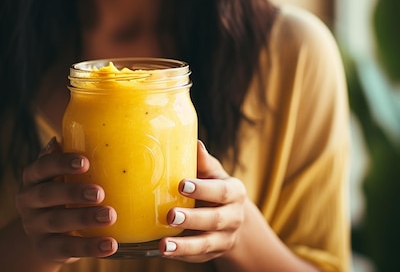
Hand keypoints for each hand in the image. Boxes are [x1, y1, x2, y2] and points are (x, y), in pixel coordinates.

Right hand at [15, 137, 118, 263]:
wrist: (43, 234)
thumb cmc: (59, 195)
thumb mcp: (58, 176)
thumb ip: (65, 159)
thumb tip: (72, 136)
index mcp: (33, 178)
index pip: (41, 167)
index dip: (61, 163)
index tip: (85, 161)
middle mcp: (28, 201)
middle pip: (47, 195)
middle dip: (73, 192)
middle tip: (99, 192)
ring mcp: (35, 226)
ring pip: (57, 222)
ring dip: (84, 218)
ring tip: (110, 215)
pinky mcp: (46, 248)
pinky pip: (66, 248)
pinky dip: (89, 246)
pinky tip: (110, 244)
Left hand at [159, 140, 247, 262]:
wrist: (232, 218)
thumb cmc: (215, 187)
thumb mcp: (213, 174)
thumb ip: (204, 163)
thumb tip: (195, 143)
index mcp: (234, 193)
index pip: (221, 191)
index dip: (203, 189)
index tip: (181, 184)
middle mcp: (233, 218)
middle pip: (215, 220)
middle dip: (193, 219)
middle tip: (171, 215)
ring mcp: (225, 239)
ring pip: (206, 244)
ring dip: (185, 246)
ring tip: (164, 245)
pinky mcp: (213, 254)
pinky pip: (198, 257)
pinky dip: (182, 255)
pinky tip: (165, 252)